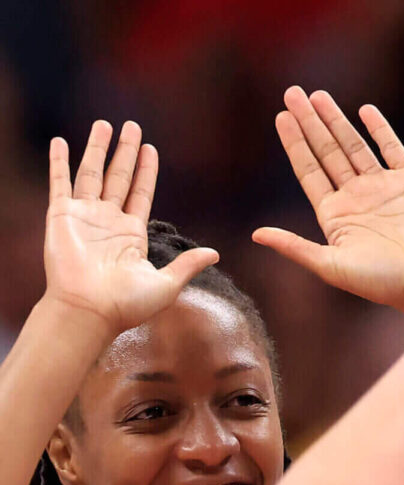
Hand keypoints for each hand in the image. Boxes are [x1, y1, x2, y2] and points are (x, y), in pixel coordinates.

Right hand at [44, 120, 217, 333]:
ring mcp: (84, 217)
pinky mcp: (61, 216)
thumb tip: (215, 253)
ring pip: (91, 173)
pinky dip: (59, 161)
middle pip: (119, 177)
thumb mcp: (167, 284)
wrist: (90, 311)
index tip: (152, 149)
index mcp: (132, 235)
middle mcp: (108, 221)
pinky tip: (60, 141)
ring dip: (97, 148)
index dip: (148, 171)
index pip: (142, 193)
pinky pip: (60, 182)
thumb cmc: (127, 304)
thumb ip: (188, 264)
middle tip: (132, 126)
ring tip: (104, 124)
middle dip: (126, 152)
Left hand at [253, 87, 403, 326]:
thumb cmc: (382, 282)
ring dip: (336, 121)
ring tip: (318, 96)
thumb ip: (295, 248)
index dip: (295, 144)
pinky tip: (364, 111)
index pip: (309, 172)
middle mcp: (357, 198)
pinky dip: (379, 129)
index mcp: (337, 216)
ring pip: (355, 146)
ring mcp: (384, 188)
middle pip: (327, 152)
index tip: (281, 117)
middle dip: (310, 123)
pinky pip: (392, 149)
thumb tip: (257, 235)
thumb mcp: (332, 267)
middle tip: (292, 93)